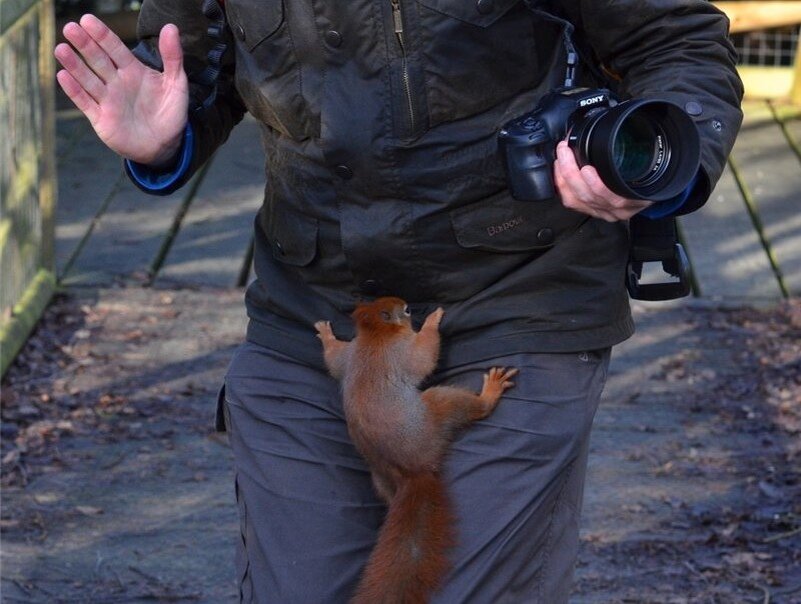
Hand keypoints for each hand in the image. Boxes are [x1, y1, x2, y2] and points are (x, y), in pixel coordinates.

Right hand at [54, 14, 188, 165]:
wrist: (165, 145)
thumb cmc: (170, 113)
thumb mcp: (177, 84)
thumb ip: (173, 57)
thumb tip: (171, 27)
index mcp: (133, 71)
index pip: (115, 48)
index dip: (102, 35)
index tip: (88, 20)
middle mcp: (116, 82)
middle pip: (98, 60)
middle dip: (84, 44)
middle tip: (70, 28)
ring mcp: (107, 99)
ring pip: (87, 79)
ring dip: (74, 65)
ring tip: (61, 49)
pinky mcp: (101, 118)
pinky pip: (85, 102)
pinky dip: (74, 90)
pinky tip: (63, 76)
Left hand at [553, 140, 652, 221]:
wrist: (654, 190)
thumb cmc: (651, 175)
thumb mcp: (651, 164)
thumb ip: (639, 151)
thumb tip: (619, 123)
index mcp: (634, 199)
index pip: (612, 197)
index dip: (596, 184)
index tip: (586, 168)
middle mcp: (617, 209)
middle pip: (588, 197)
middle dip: (571, 173)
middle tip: (565, 152)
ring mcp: (603, 211)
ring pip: (576, 200)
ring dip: (564, 178)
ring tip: (561, 158)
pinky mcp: (592, 211)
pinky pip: (571, 203)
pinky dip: (562, 187)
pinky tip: (559, 173)